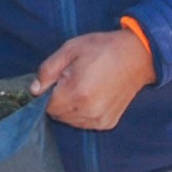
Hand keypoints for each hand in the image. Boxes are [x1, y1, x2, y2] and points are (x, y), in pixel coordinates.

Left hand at [31, 30, 155, 130]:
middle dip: (59, 99)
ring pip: (70, 121)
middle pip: (57, 115)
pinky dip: (84, 112)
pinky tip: (94, 95)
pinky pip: (85, 122)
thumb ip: (48, 70)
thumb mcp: (70, 49)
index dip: (48, 92)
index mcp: (76, 93)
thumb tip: (34, 90)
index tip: (58, 79)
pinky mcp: (107, 123)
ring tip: (85, 86)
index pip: (46, 106)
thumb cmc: (103, 49)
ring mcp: (98, 120)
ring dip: (70, 107)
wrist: (138, 56)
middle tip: (73, 79)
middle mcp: (87, 112)